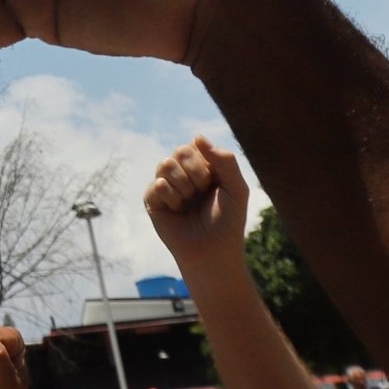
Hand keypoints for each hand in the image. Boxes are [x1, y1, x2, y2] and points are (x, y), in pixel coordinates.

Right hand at [144, 137, 249, 270]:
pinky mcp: (152, 200)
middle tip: (202, 193)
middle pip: (180, 151)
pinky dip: (172, 198)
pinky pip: (157, 185)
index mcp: (202, 167)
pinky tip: (177, 211)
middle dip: (196, 174)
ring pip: (166, 164)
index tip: (215, 183)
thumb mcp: (237, 188)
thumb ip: (225, 160)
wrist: (213, 252)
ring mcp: (166, 186)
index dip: (206, 163)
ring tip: (189, 203)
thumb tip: (197, 137)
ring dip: (184, 186)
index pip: (195, 146)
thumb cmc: (227, 222)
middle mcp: (182, 174)